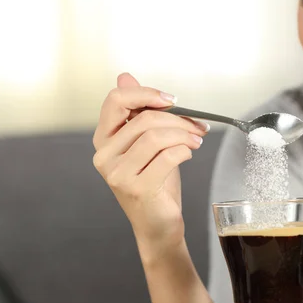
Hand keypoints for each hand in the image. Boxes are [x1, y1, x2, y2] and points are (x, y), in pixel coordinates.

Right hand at [93, 73, 209, 261]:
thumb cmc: (155, 183)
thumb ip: (137, 112)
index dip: (146, 93)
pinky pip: (168, 156)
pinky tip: (189, 154)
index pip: (116, 100)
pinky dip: (185, 151)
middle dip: (179, 119)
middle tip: (198, 126)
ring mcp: (118, 173)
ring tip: (196, 141)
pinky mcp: (137, 188)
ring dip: (185, 135)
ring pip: (157, 136)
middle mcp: (104, 155)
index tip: (172, 100)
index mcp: (104, 140)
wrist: (158, 225)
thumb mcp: (147, 144)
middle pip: (144, 118)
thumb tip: (125, 76)